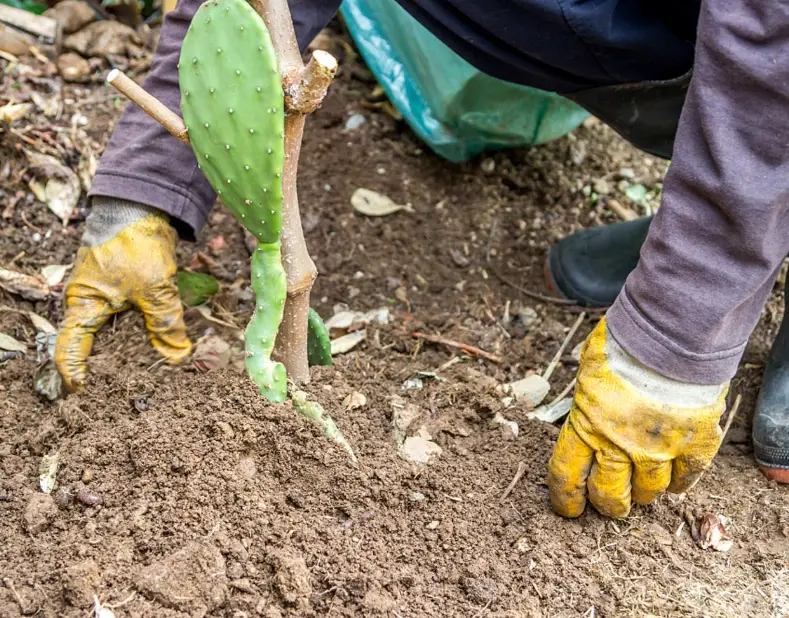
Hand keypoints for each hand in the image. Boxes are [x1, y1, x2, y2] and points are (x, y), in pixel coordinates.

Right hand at [55, 200, 191, 391]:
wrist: (141, 205)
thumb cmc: (137, 246)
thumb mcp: (156, 290)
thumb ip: (166, 325)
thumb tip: (178, 358)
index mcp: (84, 305)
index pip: (69, 348)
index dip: (72, 371)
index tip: (80, 390)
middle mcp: (87, 300)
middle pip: (89, 340)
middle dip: (101, 364)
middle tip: (112, 391)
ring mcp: (102, 290)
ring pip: (109, 327)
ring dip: (122, 345)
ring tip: (137, 371)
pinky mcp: (119, 282)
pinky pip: (123, 313)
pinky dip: (135, 327)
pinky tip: (152, 339)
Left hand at [547, 317, 727, 517]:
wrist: (672, 334)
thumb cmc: (625, 343)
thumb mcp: (588, 367)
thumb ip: (587, 395)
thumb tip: (586, 404)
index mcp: (586, 425)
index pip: (566, 475)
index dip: (566, 499)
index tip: (569, 509)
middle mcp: (619, 445)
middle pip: (609, 495)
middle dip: (608, 504)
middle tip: (612, 503)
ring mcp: (658, 449)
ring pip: (649, 491)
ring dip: (644, 493)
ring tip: (644, 487)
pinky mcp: (694, 445)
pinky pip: (687, 478)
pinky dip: (680, 482)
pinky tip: (676, 479)